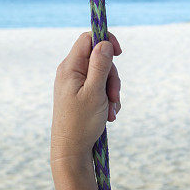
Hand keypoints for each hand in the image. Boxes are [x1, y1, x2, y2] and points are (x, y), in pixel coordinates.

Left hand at [51, 31, 122, 166]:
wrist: (71, 150)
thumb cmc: (81, 122)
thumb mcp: (95, 92)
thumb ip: (100, 66)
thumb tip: (104, 42)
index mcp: (70, 67)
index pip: (88, 39)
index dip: (105, 41)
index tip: (119, 53)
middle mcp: (71, 72)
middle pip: (99, 58)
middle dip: (112, 76)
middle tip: (114, 95)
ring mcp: (76, 83)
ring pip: (103, 75)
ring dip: (112, 91)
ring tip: (111, 110)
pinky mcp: (81, 94)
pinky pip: (100, 88)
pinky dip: (108, 99)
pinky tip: (108, 114)